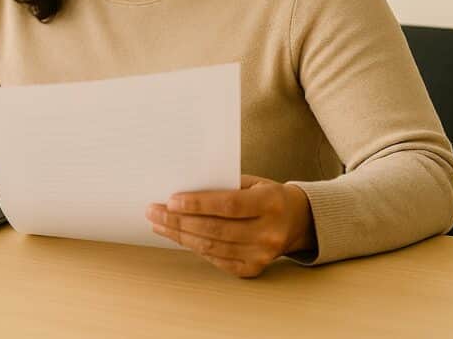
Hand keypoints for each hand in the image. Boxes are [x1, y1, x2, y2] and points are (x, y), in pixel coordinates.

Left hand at [146, 175, 315, 277]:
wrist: (298, 221)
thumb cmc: (267, 196)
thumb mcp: (253, 182)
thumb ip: (223, 186)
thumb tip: (182, 191)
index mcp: (270, 203)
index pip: (228, 205)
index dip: (197, 204)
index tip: (170, 201)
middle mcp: (269, 232)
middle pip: (215, 229)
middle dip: (178, 221)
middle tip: (153, 212)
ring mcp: (262, 254)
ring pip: (212, 247)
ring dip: (180, 236)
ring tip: (159, 224)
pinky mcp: (254, 269)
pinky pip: (217, 260)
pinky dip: (195, 248)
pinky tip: (178, 237)